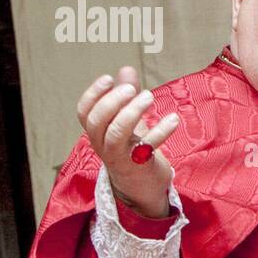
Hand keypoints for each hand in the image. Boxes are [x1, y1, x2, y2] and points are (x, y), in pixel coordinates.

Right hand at [76, 66, 179, 218]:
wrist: (142, 188)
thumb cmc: (132, 150)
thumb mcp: (128, 121)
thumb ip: (126, 96)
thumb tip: (126, 69)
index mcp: (97, 133)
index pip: (84, 112)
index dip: (93, 94)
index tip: (108, 78)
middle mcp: (103, 145)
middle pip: (96, 122)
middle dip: (112, 101)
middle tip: (133, 89)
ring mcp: (120, 157)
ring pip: (116, 134)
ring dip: (132, 113)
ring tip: (149, 97)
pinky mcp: (139, 166)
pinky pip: (146, 148)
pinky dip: (160, 132)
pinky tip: (173, 119)